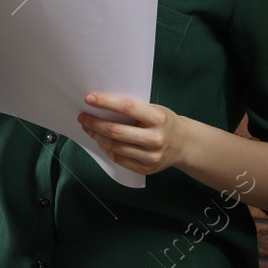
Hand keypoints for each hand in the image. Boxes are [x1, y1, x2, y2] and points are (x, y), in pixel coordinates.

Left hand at [77, 93, 195, 176]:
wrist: (185, 144)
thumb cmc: (165, 122)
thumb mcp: (155, 110)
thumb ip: (134, 110)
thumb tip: (101, 106)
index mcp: (158, 119)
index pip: (127, 107)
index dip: (105, 102)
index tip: (88, 99)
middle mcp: (155, 138)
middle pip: (116, 131)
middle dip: (94, 123)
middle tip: (82, 117)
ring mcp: (151, 156)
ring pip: (114, 147)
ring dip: (97, 136)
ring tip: (88, 128)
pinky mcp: (146, 169)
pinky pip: (119, 159)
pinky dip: (106, 149)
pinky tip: (101, 141)